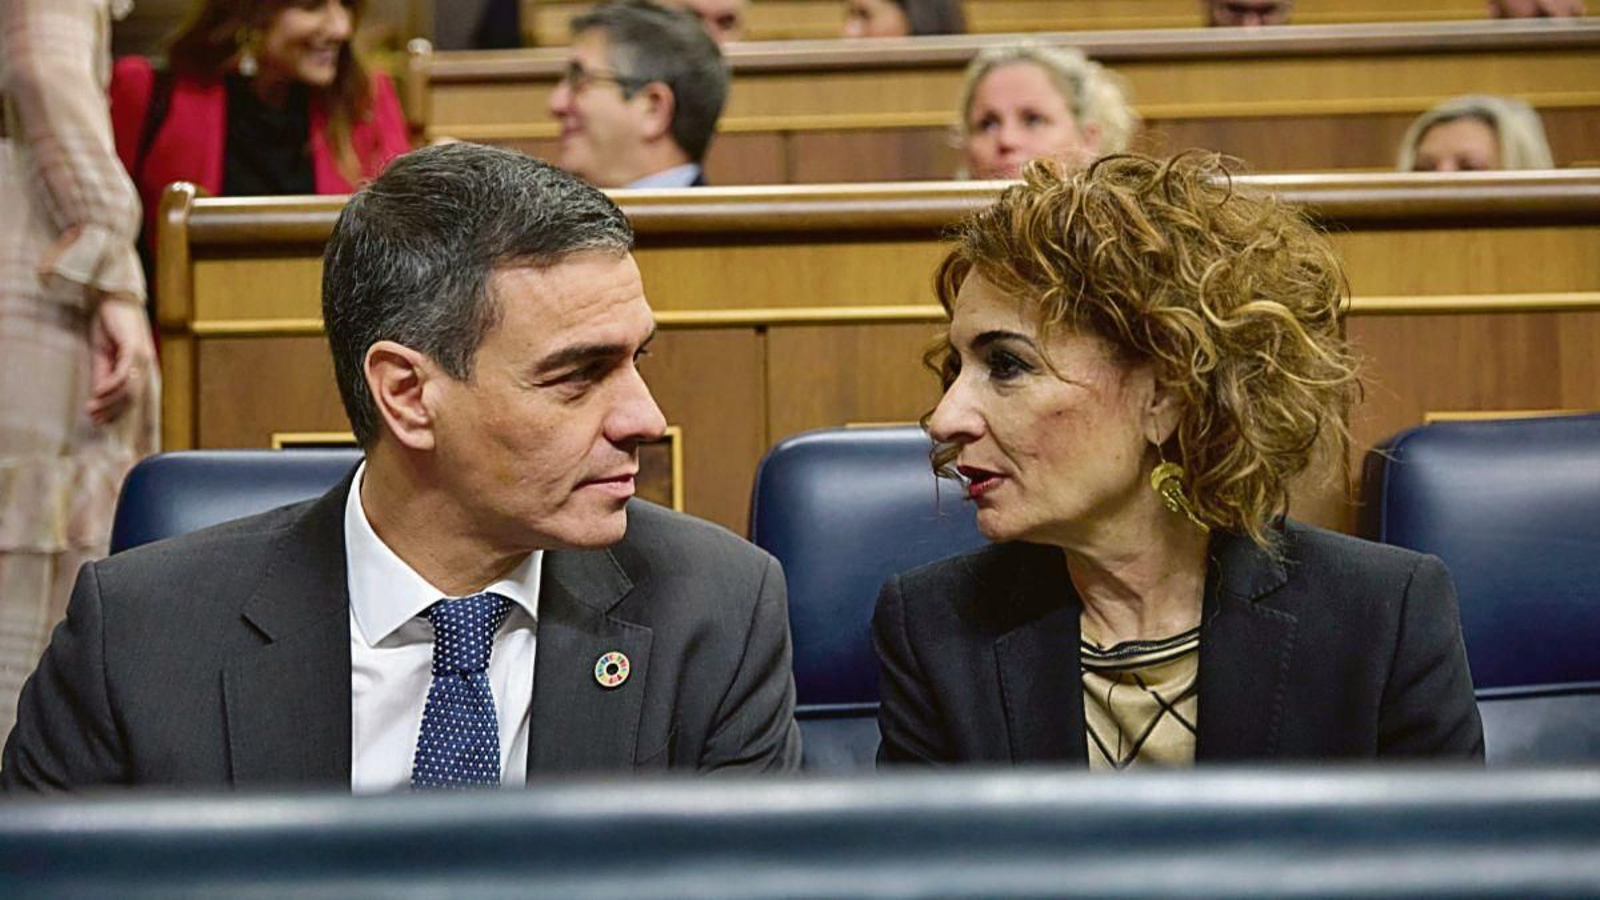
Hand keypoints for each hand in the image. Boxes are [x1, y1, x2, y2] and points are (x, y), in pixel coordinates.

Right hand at [87, 294, 154, 424]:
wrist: (112, 298)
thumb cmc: (109, 324)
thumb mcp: (102, 353)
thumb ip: (103, 373)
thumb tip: (99, 395)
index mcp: (141, 367)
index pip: (132, 397)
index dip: (117, 412)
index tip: (99, 422)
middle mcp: (145, 364)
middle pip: (132, 397)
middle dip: (112, 411)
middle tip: (94, 419)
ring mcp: (142, 356)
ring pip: (129, 388)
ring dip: (110, 401)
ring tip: (92, 409)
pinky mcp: (134, 347)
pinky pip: (125, 372)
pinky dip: (112, 385)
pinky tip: (98, 393)